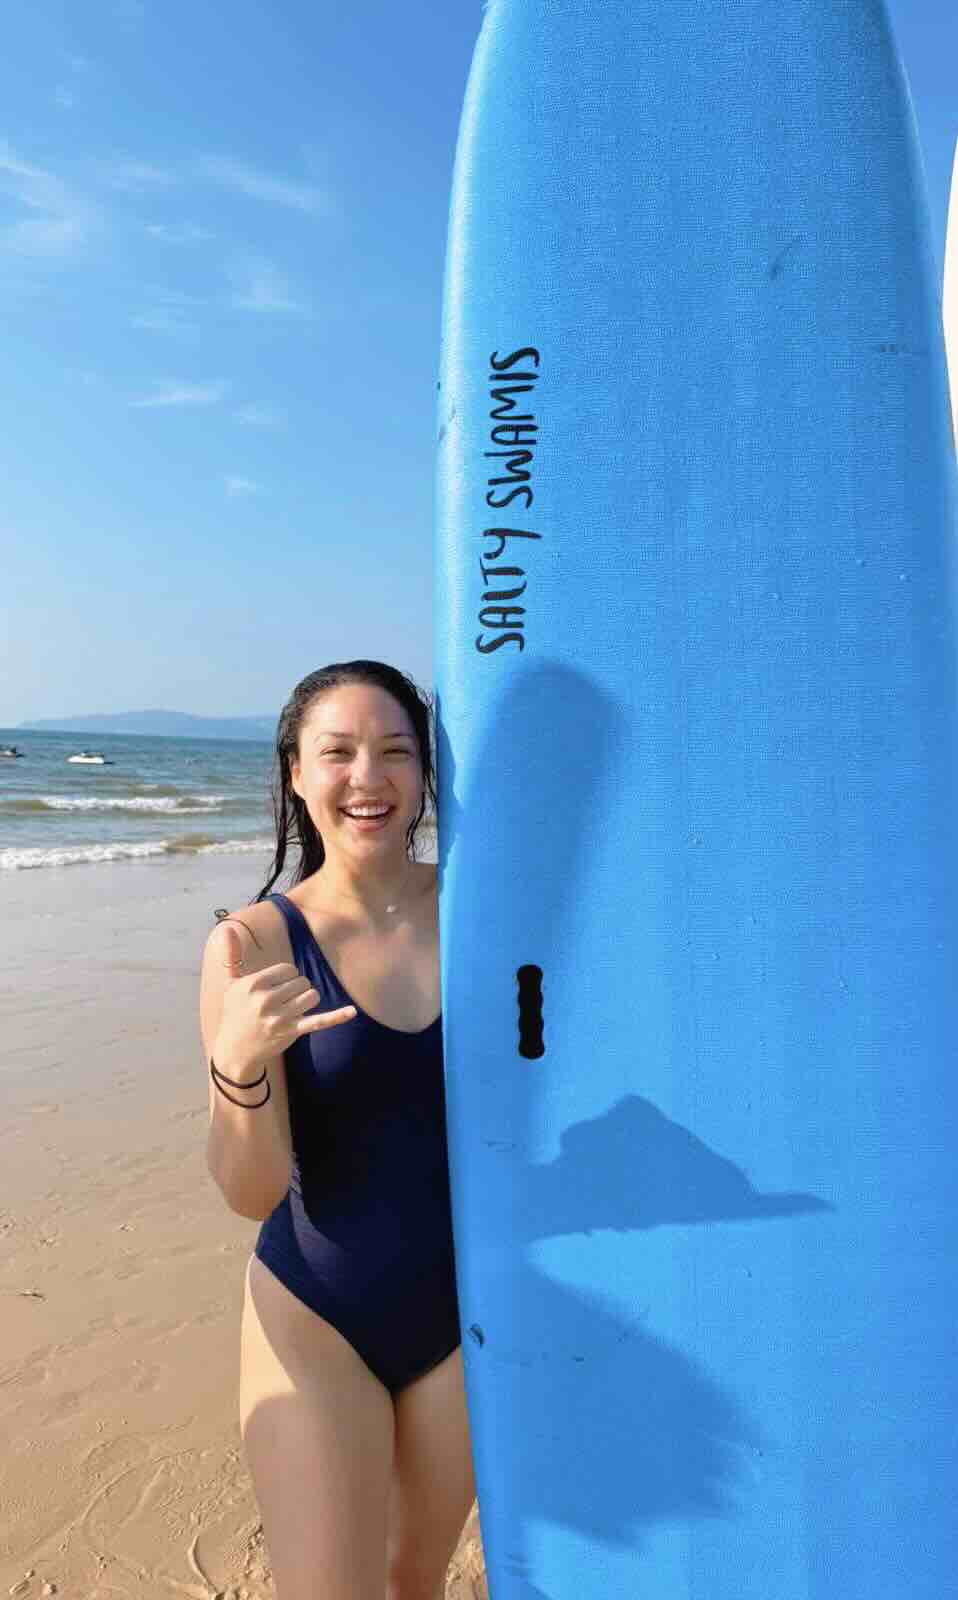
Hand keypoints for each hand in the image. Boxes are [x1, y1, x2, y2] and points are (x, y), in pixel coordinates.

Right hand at [211, 921, 356, 1079]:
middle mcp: (265, 1000)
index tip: (275, 989)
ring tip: (291, 1010)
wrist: (234, 1051)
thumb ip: (232, 956)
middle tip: (280, 1003)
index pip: (288, 969)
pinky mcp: (291, 1032)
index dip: (286, 978)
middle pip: (302, 981)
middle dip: (296, 990)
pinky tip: (352, 1011)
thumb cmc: (235, 1013)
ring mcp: (279, 1017)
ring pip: (312, 996)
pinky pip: (318, 1021)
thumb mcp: (230, 985)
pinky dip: (336, 1016)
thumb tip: (226, 930)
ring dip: (307, 1001)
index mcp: (252, 984)